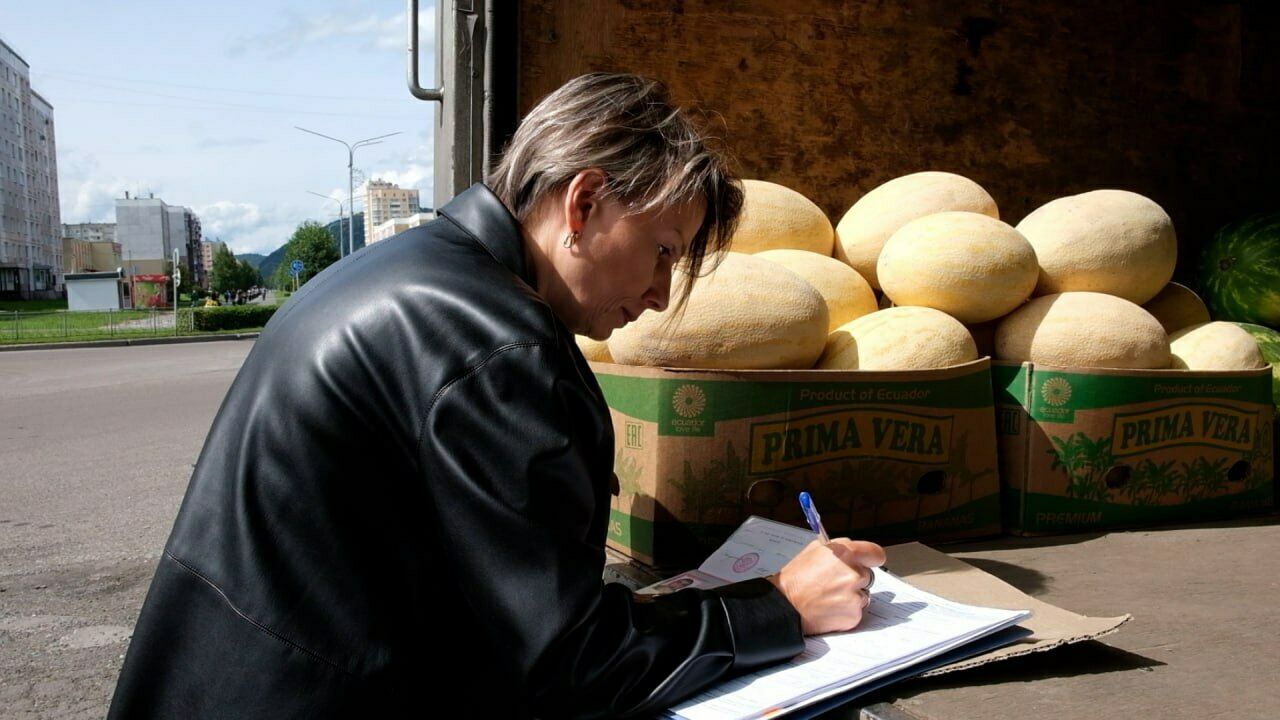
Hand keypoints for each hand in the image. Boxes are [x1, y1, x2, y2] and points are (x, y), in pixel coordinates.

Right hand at [769, 539, 885, 635]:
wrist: (785, 605)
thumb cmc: (795, 578)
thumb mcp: (814, 550)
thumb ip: (839, 549)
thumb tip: (852, 549)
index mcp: (846, 553)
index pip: (876, 553)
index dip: (872, 558)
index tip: (869, 562)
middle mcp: (854, 574)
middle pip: (868, 575)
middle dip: (855, 579)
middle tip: (835, 583)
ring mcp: (855, 596)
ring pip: (862, 595)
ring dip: (850, 596)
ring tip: (829, 597)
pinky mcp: (854, 615)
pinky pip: (856, 611)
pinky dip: (846, 611)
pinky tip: (829, 608)